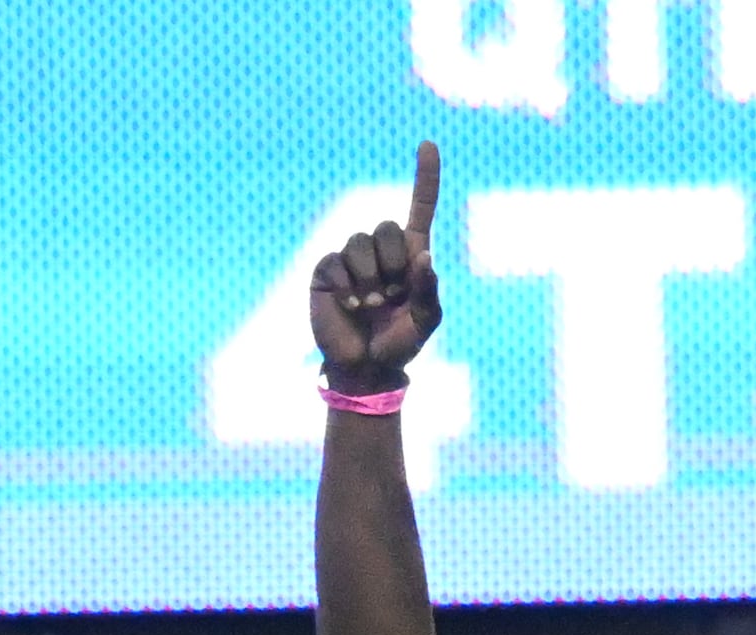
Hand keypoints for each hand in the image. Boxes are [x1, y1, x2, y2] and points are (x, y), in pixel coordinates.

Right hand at [310, 143, 442, 388]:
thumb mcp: (426, 320)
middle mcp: (381, 250)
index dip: (425, 177)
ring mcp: (351, 259)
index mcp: (411, 254)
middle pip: (386, 227)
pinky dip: (348, 287)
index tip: (428, 145)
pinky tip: (350, 306)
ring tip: (370, 305)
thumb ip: (429, 290)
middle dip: (392, 263)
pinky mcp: (326, 271)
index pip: (420, 207)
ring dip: (369, 278)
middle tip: (390, 295)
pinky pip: (337, 262)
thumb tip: (423, 258)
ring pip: (360, 242)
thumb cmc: (400, 343)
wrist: (365, 368)